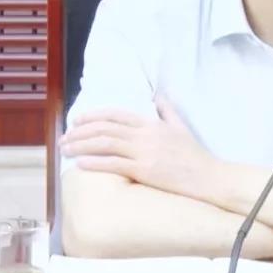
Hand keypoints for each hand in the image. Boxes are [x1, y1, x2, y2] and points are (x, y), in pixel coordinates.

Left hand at [60, 98, 217, 200]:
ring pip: (105, 144)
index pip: (116, 114)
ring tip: (66, 150)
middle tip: (64, 138)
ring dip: (81, 146)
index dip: (93, 116)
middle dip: (80, 132)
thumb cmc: (194, 155)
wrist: (208, 177)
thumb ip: (167, 110)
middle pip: (105, 128)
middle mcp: (145, 135)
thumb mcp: (181, 126)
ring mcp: (144, 152)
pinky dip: (95, 162)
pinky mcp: (144, 170)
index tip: (77, 120)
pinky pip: (114, 164)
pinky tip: (80, 163)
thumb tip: (159, 95)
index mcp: (151, 123)